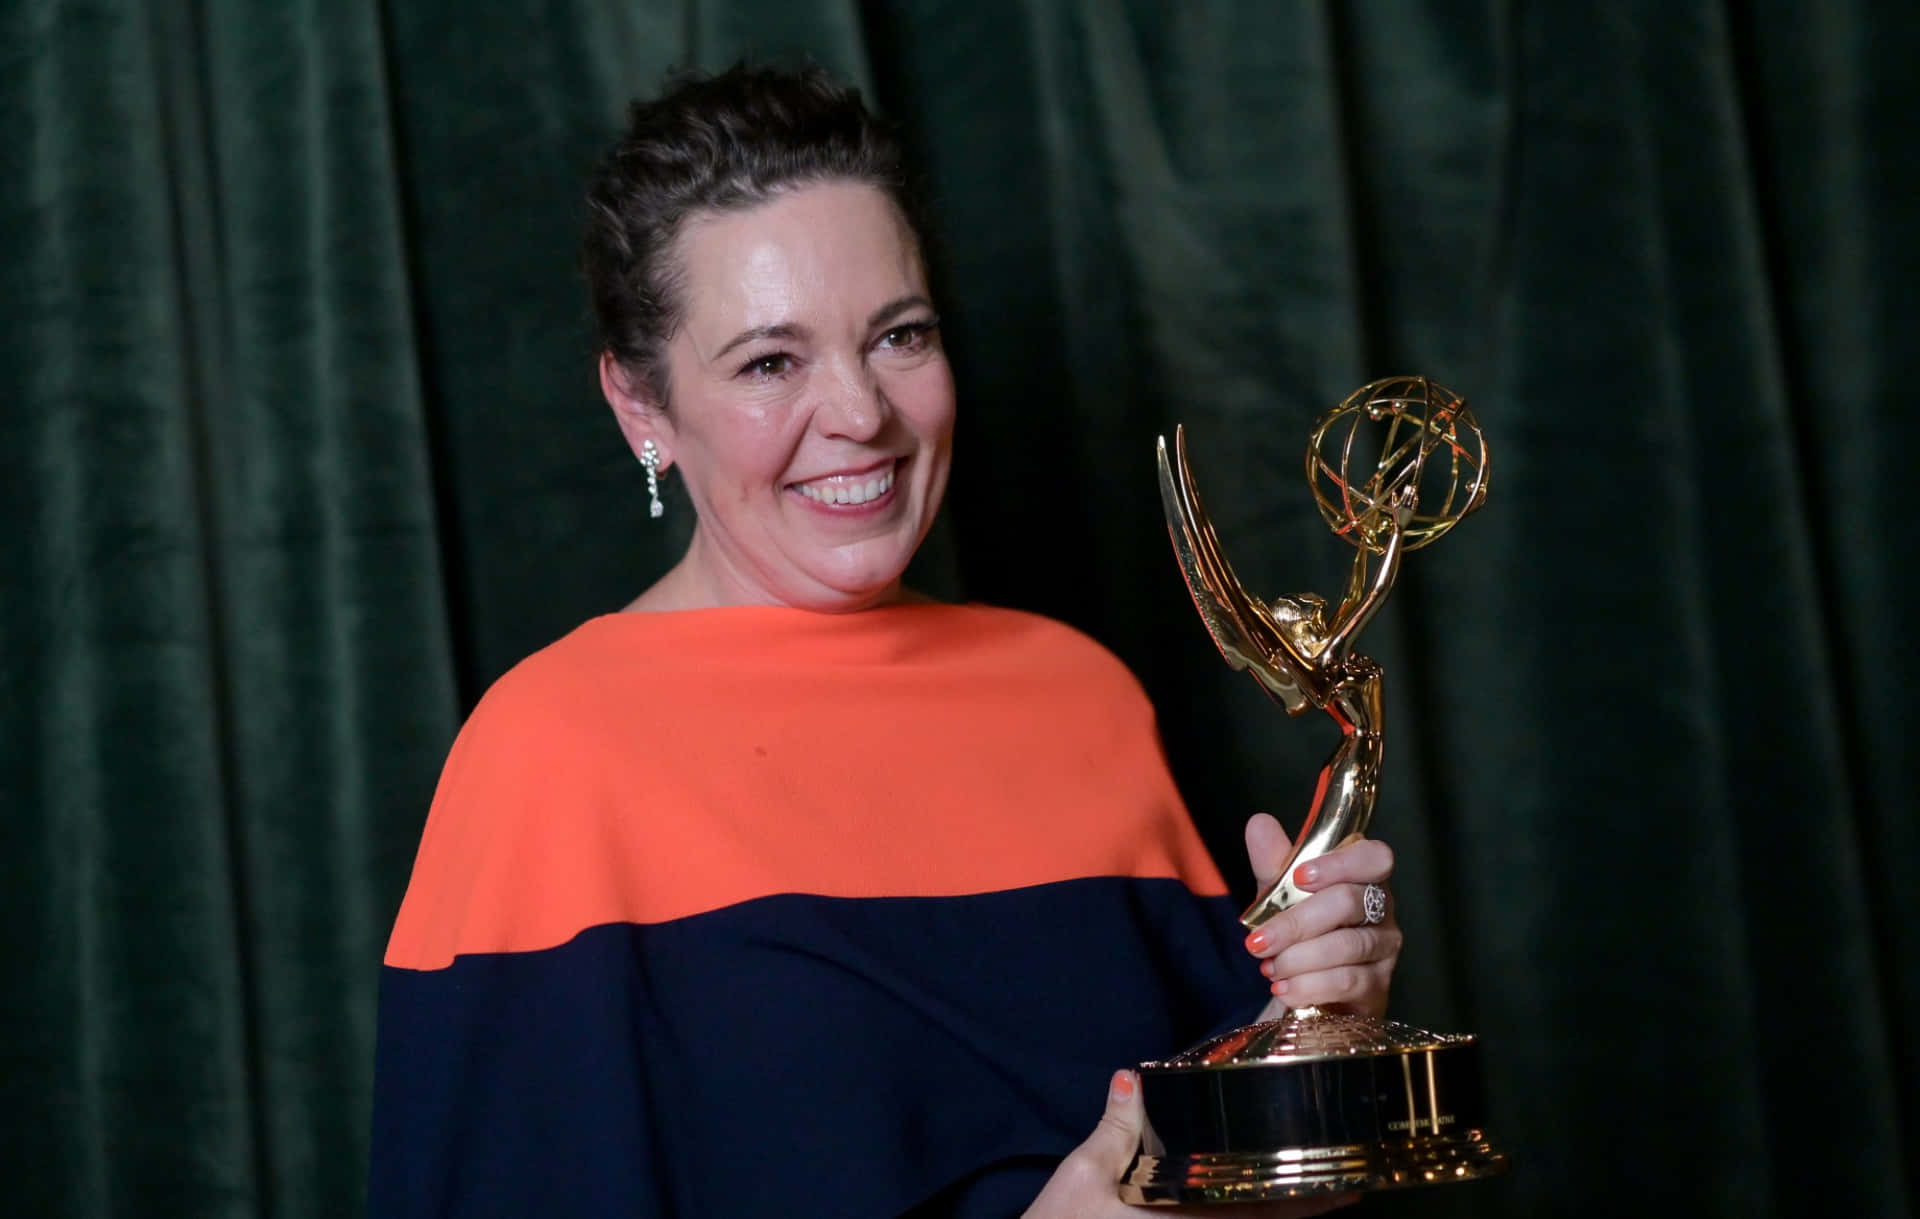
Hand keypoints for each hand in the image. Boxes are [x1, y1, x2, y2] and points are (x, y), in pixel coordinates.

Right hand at [1022, 1070, 1354, 1216]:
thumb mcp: (1083, 1175)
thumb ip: (1115, 1128)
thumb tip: (1133, 1078)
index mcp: (1190, 1216)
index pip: (1268, 1210)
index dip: (1313, 1198)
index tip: (1349, 1177)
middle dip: (1308, 1202)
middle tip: (1344, 1173)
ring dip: (1282, 1212)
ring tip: (1313, 1184)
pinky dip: (1252, 1216)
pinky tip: (1252, 1198)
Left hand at [1241, 815, 1399, 1016]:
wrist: (1307, 987)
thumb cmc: (1301, 931)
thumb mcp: (1280, 895)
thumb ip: (1273, 862)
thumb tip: (1259, 823)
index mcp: (1364, 876)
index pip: (1374, 857)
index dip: (1339, 864)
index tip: (1298, 877)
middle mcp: (1382, 908)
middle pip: (1348, 902)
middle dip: (1296, 923)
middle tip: (1258, 942)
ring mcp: (1384, 948)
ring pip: (1346, 945)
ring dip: (1299, 958)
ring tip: (1269, 968)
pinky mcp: (1378, 986)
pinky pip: (1347, 981)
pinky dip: (1309, 985)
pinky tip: (1285, 989)